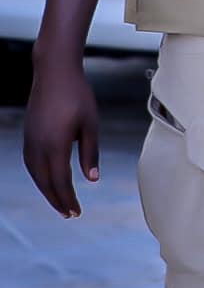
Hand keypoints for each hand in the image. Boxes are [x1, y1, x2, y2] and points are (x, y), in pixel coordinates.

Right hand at [23, 58, 99, 217]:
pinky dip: (40, 176)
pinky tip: (48, 179)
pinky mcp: (27, 135)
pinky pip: (31, 163)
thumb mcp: (90, 124)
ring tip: (61, 200)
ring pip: (35, 175)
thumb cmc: (78, 96)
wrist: (54, 72)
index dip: (67, 199)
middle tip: (70, 214)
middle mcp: (37, 147)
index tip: (76, 213)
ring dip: (47, 190)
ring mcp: (29, 141)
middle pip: (45, 183)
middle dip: (57, 200)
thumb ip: (90, 153)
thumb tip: (92, 180)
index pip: (60, 182)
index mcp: (55, 146)